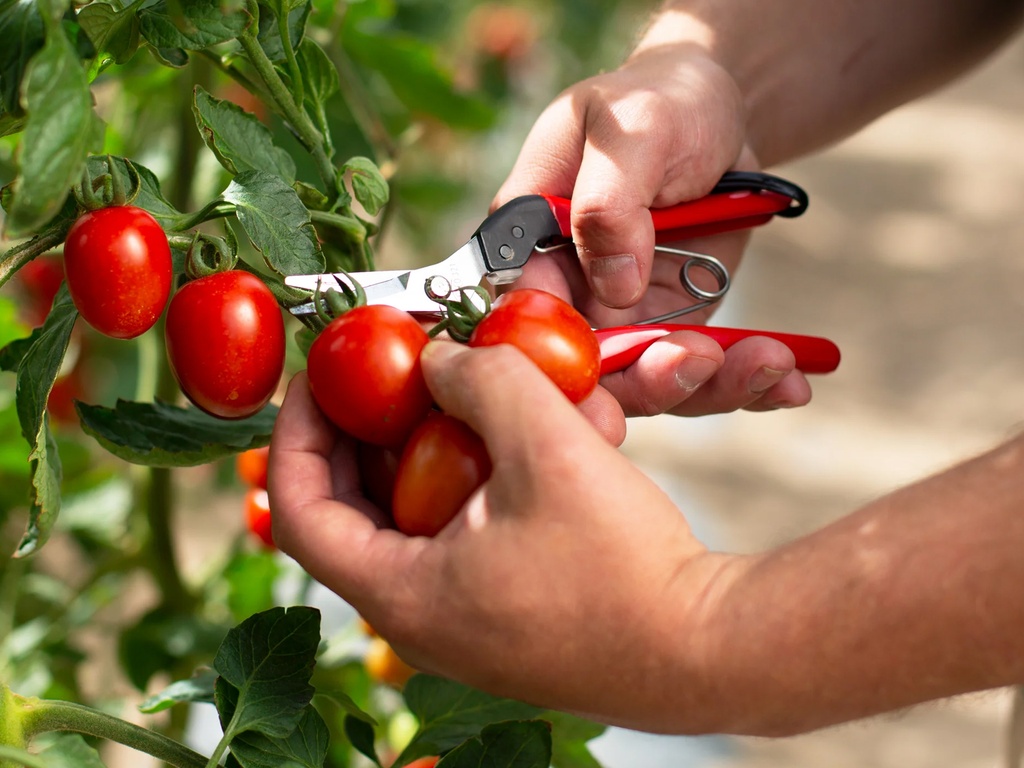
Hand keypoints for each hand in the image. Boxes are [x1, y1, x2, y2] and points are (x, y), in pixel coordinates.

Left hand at [269, 342, 737, 730]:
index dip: (296, 430)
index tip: (316, 374)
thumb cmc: (627, 569)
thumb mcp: (547, 447)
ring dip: (436, 449)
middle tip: (388, 369)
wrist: (709, 650)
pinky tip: (528, 438)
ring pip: (417, 515)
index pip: (297, 506)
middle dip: (371, 428)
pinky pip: (465, 533)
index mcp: (401, 593)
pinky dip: (480, 480)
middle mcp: (420, 617)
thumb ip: (482, 381)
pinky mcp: (507, 612)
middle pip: (357, 507)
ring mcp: (464, 619)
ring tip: (471, 392)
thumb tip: (440, 358)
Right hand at [495, 46, 811, 415]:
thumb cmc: (658, 103)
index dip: (557, 354)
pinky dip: (744, 383)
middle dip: (645, 381)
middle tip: (703, 361)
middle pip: (585, 370)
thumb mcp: (632, 132)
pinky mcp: (669, 326)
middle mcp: (566, 291)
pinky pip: (696, 373)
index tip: (613, 370)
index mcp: (529, 242)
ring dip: (708, 387)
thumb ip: (609, 203)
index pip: (521, 316)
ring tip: (771, 364)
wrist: (714, 113)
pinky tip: (789, 382)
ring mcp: (617, 317)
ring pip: (646, 382)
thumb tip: (613, 286)